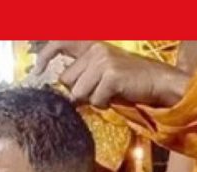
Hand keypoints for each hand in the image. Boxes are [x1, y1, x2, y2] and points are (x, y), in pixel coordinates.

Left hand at [34, 41, 189, 108]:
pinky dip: (104, 104)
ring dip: (92, 99)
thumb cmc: (130, 82)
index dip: (46, 55)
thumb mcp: (103, 74)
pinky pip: (94, 100)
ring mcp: (103, 61)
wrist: (158, 82)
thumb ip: (83, 76)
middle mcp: (95, 50)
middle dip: (79, 91)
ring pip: (79, 92)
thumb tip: (65, 92)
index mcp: (92, 46)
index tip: (37, 69)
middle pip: (67, 80)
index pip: (61, 43)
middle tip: (98, 92)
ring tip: (109, 94)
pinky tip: (116, 97)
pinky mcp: (111, 75)